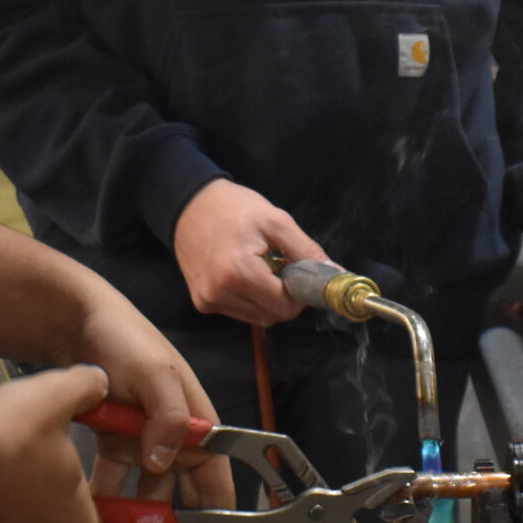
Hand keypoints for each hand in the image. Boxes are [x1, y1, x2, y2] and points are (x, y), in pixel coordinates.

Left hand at [72, 298, 240, 522]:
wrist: (78, 321)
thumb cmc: (127, 341)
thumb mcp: (154, 373)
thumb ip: (167, 415)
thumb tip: (165, 460)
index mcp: (197, 422)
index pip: (217, 478)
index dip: (223, 519)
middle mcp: (175, 436)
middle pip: (187, 496)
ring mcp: (144, 440)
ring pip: (149, 496)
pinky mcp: (113, 441)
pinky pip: (114, 482)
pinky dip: (107, 506)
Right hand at [171, 179, 326, 326]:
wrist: (188, 204)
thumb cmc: (234, 207)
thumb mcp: (275, 220)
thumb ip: (306, 250)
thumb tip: (335, 274)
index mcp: (238, 273)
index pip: (284, 307)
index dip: (299, 293)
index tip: (298, 272)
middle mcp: (219, 294)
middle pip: (271, 316)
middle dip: (284, 297)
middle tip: (280, 267)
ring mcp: (208, 301)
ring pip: (257, 318)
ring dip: (267, 300)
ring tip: (260, 268)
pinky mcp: (201, 303)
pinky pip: (239, 312)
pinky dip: (250, 299)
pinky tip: (244, 275)